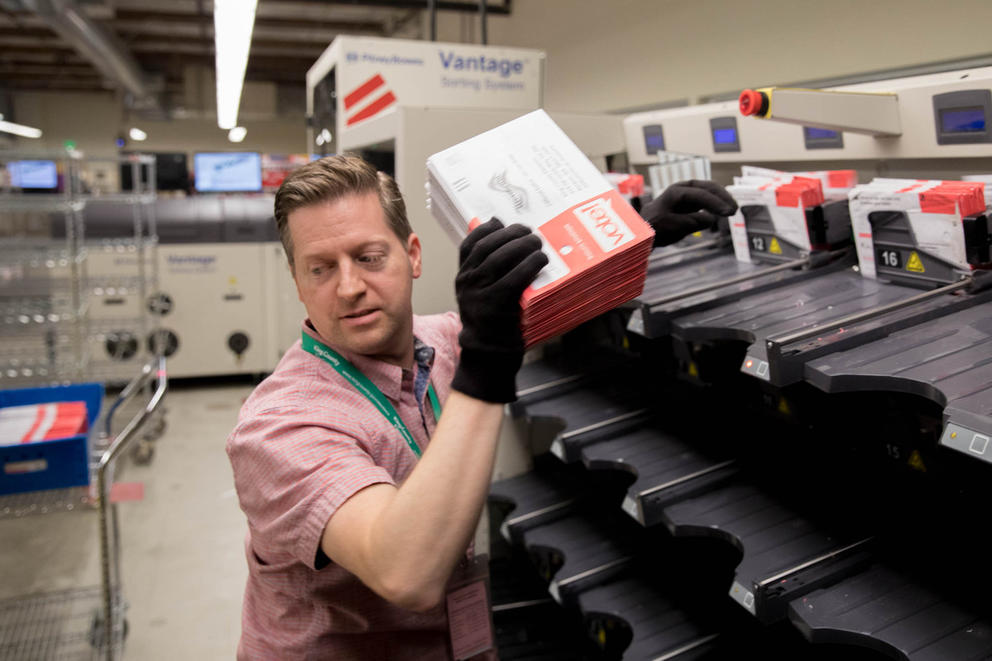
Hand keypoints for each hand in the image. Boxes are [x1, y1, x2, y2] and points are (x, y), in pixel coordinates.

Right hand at [451, 218, 547, 402]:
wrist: (488, 358)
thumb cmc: (492, 324)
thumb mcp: (482, 295)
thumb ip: (488, 273)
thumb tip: (507, 244)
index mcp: (462, 278)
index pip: (470, 244)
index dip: (487, 229)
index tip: (502, 223)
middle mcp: (467, 282)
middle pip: (489, 246)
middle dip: (512, 234)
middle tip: (530, 233)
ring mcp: (479, 293)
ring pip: (501, 257)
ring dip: (524, 246)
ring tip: (538, 244)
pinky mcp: (496, 305)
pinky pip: (515, 277)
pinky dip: (530, 264)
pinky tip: (541, 261)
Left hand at [641, 179, 737, 245]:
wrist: (646, 227)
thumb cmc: (656, 226)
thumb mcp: (673, 227)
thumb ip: (691, 222)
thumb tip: (710, 219)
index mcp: (676, 192)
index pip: (700, 194)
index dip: (715, 203)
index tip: (727, 212)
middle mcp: (683, 188)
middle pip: (708, 187)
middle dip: (723, 197)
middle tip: (734, 210)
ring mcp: (689, 192)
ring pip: (710, 191)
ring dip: (723, 199)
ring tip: (733, 211)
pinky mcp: (692, 200)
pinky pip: (708, 198)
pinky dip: (718, 203)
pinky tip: (724, 210)